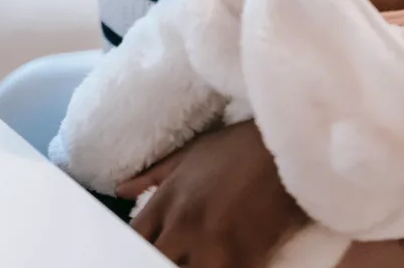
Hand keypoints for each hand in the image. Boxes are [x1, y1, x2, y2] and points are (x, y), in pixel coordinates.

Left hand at [117, 121, 306, 267]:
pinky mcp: (245, 258)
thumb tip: (120, 190)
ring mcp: (213, 245)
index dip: (132, 251)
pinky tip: (220, 263)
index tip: (138, 252)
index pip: (133, 239)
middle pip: (153, 260)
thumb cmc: (237, 148)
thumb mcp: (188, 154)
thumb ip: (152, 176)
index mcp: (166, 202)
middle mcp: (183, 227)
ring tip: (194, 260)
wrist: (283, 149)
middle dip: (157, 260)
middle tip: (172, 255)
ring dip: (189, 267)